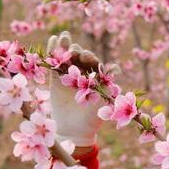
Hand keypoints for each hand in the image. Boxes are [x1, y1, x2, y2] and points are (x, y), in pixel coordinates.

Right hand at [47, 31, 119, 146]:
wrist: (75, 131)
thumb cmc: (93, 119)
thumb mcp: (103, 102)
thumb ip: (108, 85)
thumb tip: (115, 67)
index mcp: (96, 78)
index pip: (94, 63)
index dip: (91, 58)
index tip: (87, 58)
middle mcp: (84, 75)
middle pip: (80, 57)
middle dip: (77, 52)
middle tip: (74, 53)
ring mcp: (69, 76)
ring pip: (67, 58)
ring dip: (65, 46)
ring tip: (63, 37)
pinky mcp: (56, 80)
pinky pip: (54, 64)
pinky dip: (53, 53)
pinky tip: (53, 40)